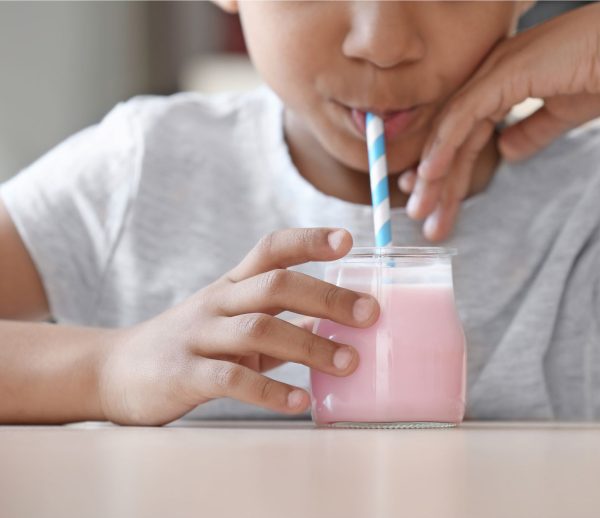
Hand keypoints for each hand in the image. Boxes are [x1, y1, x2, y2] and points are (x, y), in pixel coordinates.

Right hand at [97, 228, 378, 424]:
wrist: (113, 371)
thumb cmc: (190, 346)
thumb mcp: (234, 325)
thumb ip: (281, 323)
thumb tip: (334, 326)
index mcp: (232, 286)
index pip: (271, 249)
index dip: (309, 240)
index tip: (348, 239)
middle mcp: (217, 303)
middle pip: (276, 285)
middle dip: (327, 297)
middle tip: (370, 314)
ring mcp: (199, 336)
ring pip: (258, 329)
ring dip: (310, 346)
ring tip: (348, 363)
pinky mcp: (184, 374)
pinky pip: (231, 378)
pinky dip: (269, 390)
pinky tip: (300, 401)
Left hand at [402, 2, 599, 240]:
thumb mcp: (561, 114)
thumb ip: (531, 131)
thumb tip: (507, 153)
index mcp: (502, 83)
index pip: (465, 133)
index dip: (450, 169)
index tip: (437, 202)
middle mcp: (489, 77)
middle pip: (451, 136)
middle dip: (436, 180)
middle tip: (421, 216)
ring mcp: (492, 73)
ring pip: (450, 130)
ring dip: (433, 173)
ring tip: (420, 209)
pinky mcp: (501, 76)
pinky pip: (462, 117)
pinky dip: (444, 146)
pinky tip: (430, 174)